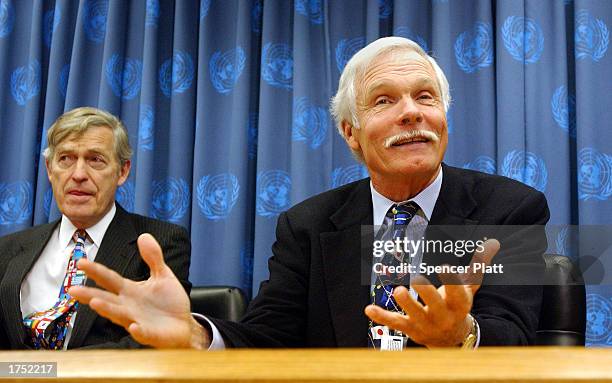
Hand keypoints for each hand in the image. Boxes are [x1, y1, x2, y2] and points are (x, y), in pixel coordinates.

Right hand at [69, 233, 209, 348]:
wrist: (183, 325)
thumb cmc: (169, 302)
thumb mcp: (162, 275)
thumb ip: (153, 257)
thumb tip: (143, 235)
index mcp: (130, 291)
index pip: (109, 279)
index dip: (96, 271)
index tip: (81, 262)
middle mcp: (129, 306)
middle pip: (106, 299)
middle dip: (90, 295)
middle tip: (73, 290)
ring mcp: (138, 321)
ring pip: (119, 315)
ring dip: (107, 310)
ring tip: (95, 303)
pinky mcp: (150, 334)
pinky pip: (143, 333)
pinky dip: (138, 331)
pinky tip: (134, 326)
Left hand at [365, 239, 499, 346]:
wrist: (451, 339)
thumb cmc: (458, 305)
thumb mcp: (470, 286)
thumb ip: (478, 264)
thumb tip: (493, 241)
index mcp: (459, 304)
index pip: (458, 293)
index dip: (452, 281)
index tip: (446, 266)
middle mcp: (443, 316)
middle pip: (436, 305)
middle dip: (428, 293)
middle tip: (417, 279)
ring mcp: (425, 324)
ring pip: (414, 315)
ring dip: (406, 304)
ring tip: (397, 291)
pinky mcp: (409, 329)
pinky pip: (395, 323)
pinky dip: (382, 317)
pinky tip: (369, 309)